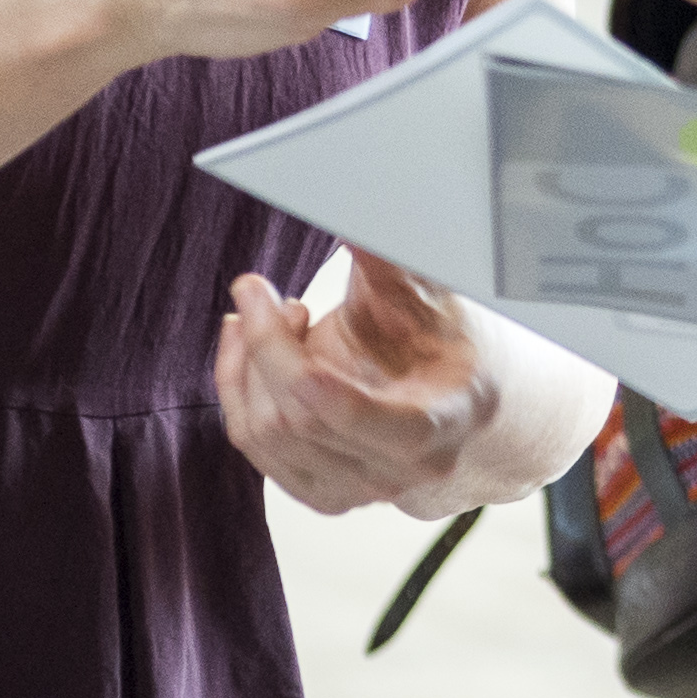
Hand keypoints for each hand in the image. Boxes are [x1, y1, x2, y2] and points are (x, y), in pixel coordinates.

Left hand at [219, 251, 500, 518]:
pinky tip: (251, 346)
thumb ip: (386, 261)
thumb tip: (342, 206)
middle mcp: (393, 473)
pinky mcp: (319, 491)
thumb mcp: (428, 297)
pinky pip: (252, 444)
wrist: (459, 399)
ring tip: (266, 313)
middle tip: (263, 292)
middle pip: (292, 418)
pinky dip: (237, 388)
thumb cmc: (446, 342)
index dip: (284, 352)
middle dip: (262, 344)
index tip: (258, 291)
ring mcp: (354, 491)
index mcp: (430, 428)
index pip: (341, 409)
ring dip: (245, 365)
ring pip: (262, 434)